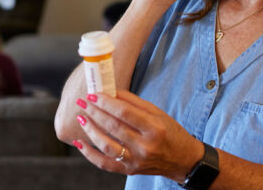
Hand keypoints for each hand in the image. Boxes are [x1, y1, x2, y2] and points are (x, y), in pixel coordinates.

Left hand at [72, 90, 203, 182]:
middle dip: (95, 112)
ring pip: (106, 145)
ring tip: (81, 117)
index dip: (106, 102)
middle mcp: (145, 146)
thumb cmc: (170, 132)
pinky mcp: (129, 171)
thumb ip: (134, 102)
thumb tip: (111, 91)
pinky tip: (80, 143)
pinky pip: (105, 164)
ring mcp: (136, 160)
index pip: (124, 113)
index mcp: (154, 128)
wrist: (183, 160)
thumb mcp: (158, 113)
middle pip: (113, 127)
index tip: (93, 94)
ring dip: (90, 130)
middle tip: (82, 102)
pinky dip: (89, 154)